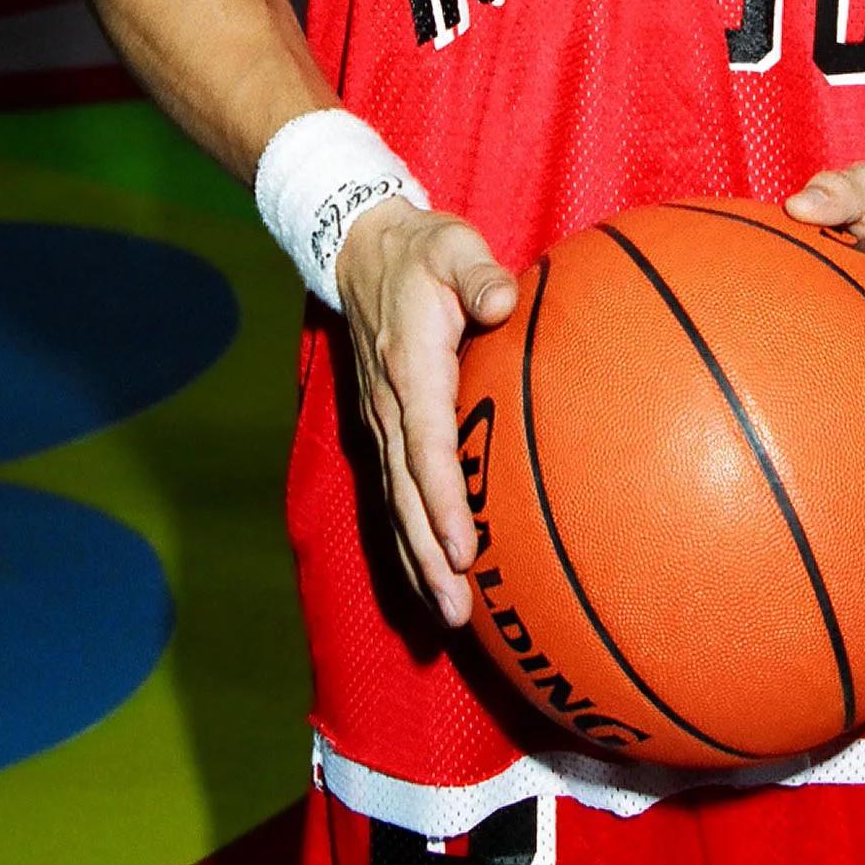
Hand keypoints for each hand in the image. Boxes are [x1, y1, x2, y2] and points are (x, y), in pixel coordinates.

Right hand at [336, 199, 516, 629]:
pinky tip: (429, 577)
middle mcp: (389, 407)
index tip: (465, 549)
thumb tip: (504, 298)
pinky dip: (409, 540)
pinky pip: (395, 494)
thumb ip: (478, 274)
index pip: (428, 447)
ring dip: (418, 562)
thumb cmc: (421, 250)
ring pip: (397, 505)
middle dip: (430, 558)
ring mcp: (381, 422)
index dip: (446, 501)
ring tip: (445, 619)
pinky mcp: (384, 428)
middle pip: (407, 496)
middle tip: (457, 615)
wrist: (360, 249)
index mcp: (412, 370)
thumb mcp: (451, 246)